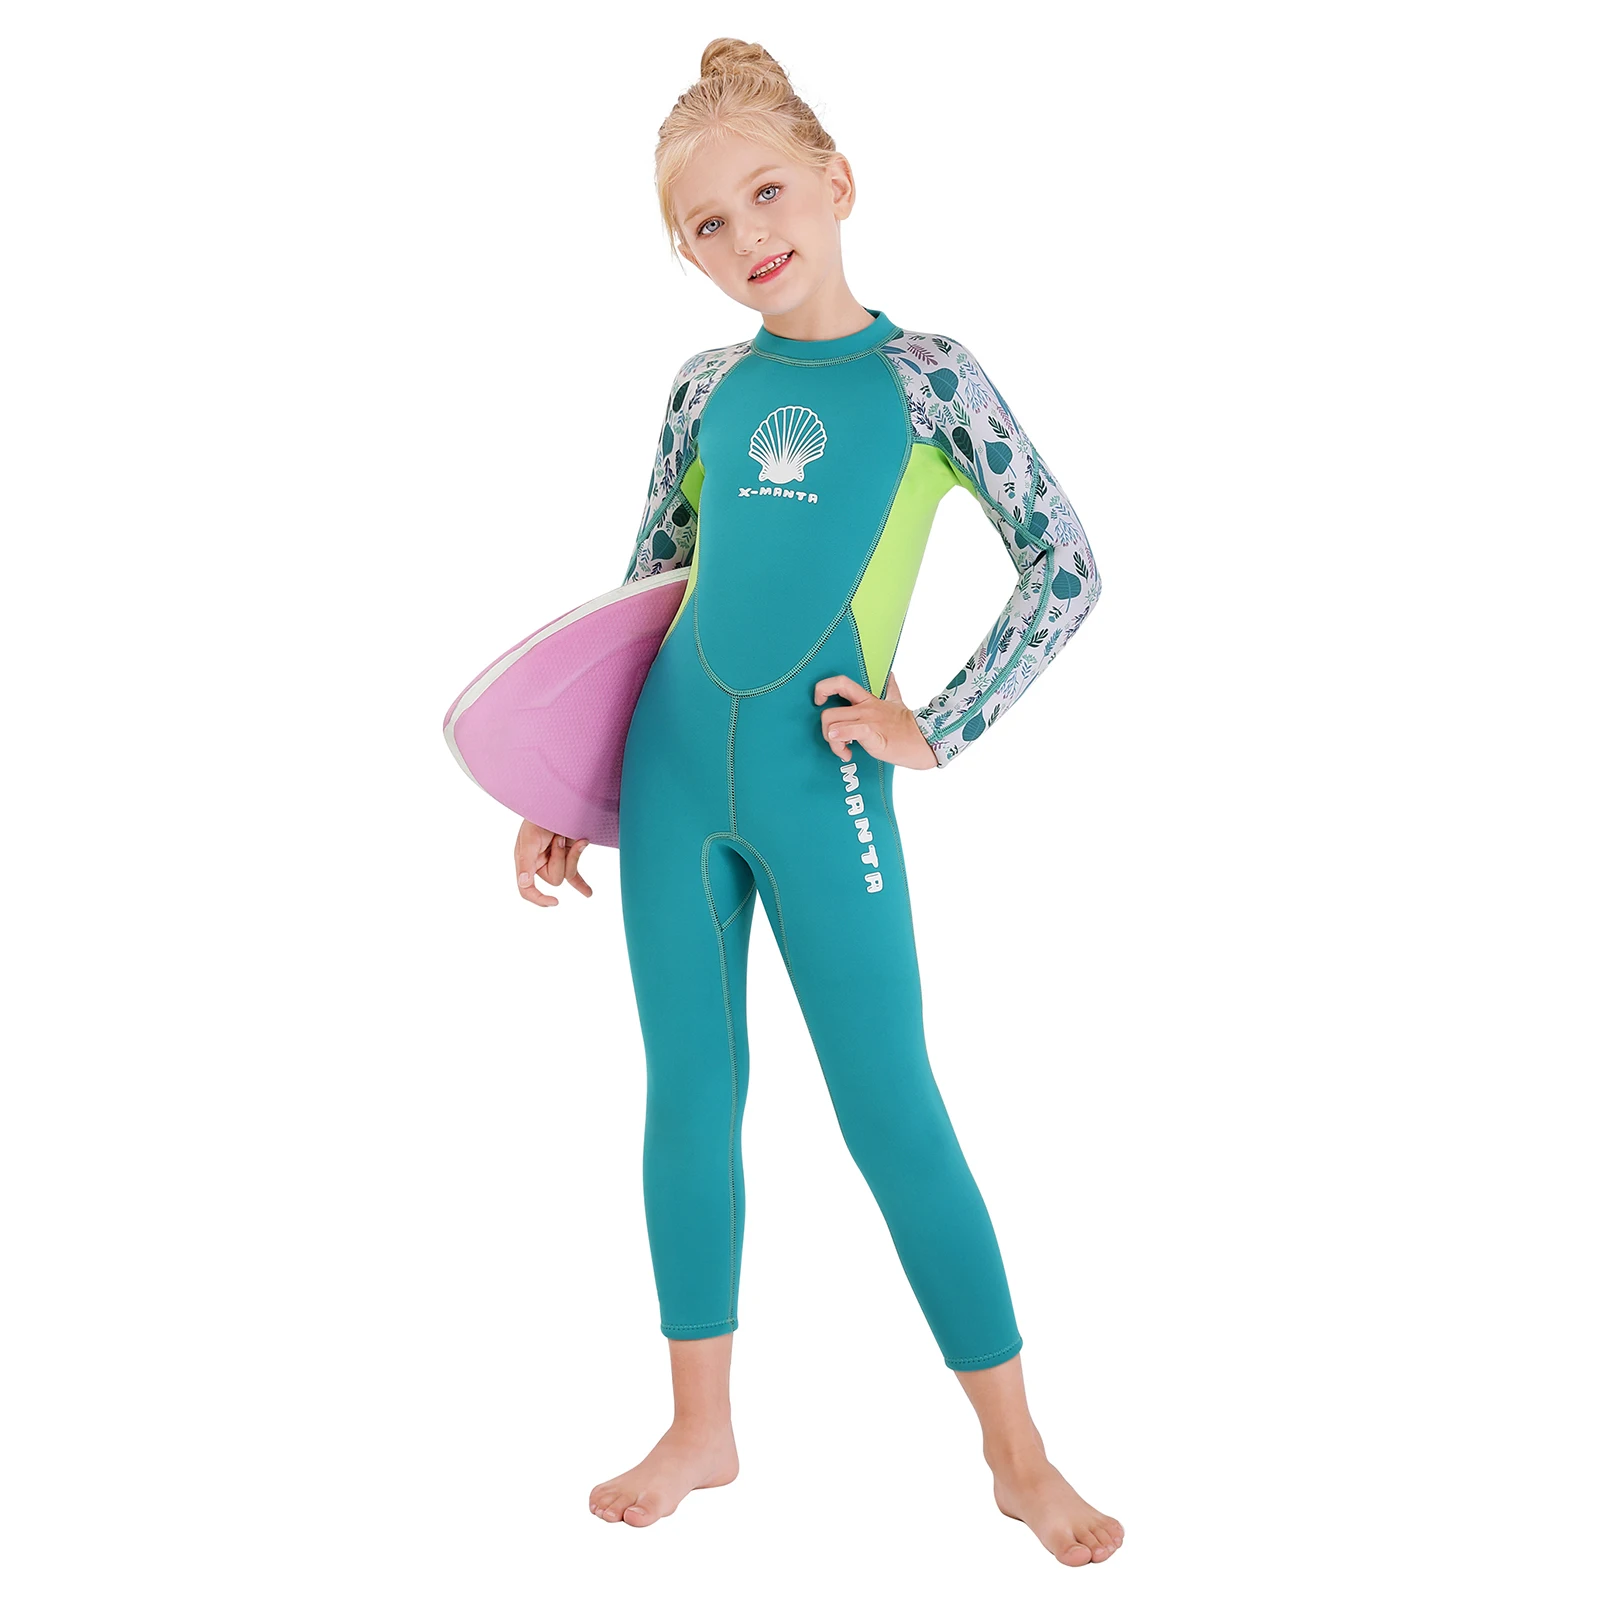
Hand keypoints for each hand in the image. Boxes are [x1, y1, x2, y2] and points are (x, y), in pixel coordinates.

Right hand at [514, 820, 593, 905]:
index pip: (526, 889)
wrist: (555, 802)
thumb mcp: (529, 839)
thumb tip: (523, 883)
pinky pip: (575, 876)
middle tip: (557, 838)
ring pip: (568, 874)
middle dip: (560, 859)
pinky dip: (581, 885)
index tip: (555, 901)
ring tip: (566, 835)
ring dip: (572, 855)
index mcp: (525, 862)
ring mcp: (555, 861)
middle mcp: (539, 864)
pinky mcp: (568, 857)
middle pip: (555, 879)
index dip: (538, 898)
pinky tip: (588, 893)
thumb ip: (526, 862)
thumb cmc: (537, 817)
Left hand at [812, 671, 937, 768]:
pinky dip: (839, 740)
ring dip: (832, 742)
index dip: (823, 688)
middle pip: (828, 712)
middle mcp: (864, 708)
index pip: (840, 683)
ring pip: (832, 725)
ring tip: (844, 751)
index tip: (819, 701)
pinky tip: (845, 751)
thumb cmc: (909, 726)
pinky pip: (848, 732)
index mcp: (868, 699)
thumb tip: (891, 677)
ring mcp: (867, 720)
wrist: (925, 739)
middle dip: (825, 730)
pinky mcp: (872, 734)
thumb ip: (891, 689)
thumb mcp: (897, 702)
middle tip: (835, 740)